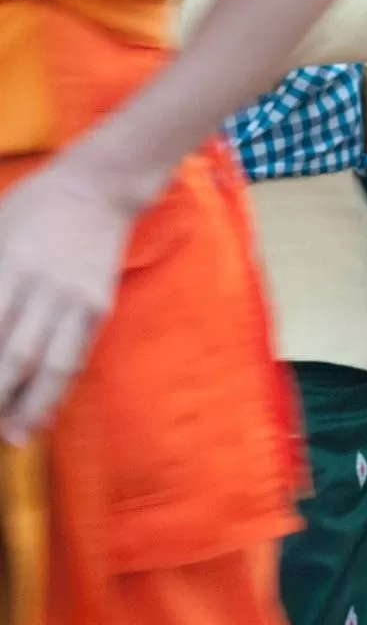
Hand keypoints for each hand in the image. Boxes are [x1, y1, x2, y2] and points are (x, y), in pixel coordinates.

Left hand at [0, 162, 139, 442]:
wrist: (98, 189)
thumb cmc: (31, 208)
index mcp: (10, 265)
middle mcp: (45, 287)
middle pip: (17, 357)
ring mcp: (77, 299)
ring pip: (53, 366)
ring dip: (32, 406)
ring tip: (15, 436)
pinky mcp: (98, 307)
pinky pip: (76, 356)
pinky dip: (60, 388)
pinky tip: (45, 409)